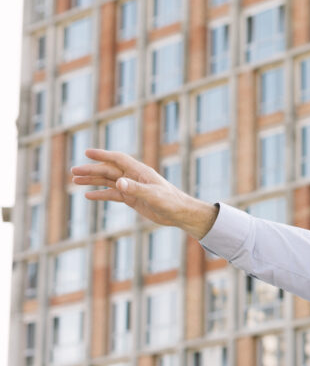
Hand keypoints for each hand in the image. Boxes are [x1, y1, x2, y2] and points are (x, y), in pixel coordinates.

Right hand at [70, 148, 218, 239]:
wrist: (180, 213)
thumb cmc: (170, 202)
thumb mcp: (152, 195)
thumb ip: (135, 189)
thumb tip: (118, 182)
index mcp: (140, 171)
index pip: (118, 159)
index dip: (103, 155)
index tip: (87, 152)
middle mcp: (134, 177)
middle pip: (108, 170)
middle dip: (91, 170)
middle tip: (73, 171)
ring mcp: (132, 187)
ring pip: (108, 181)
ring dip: (93, 180)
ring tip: (75, 181)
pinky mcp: (132, 198)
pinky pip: (113, 194)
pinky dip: (101, 194)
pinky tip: (88, 196)